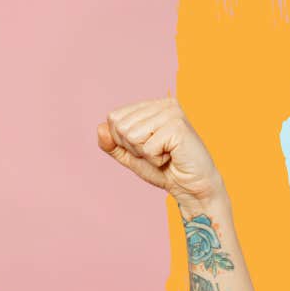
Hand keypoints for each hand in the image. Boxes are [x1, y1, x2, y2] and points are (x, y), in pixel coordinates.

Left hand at [97, 97, 224, 208]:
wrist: (190, 187)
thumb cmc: (163, 169)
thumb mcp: (131, 156)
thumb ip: (112, 144)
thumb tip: (99, 128)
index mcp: (151, 106)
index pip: (114, 118)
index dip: (122, 140)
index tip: (144, 147)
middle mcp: (163, 104)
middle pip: (120, 126)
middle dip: (133, 147)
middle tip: (156, 153)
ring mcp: (172, 112)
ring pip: (131, 135)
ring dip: (144, 153)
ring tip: (164, 154)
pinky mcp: (178, 126)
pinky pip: (147, 147)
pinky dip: (155, 159)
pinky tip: (171, 157)